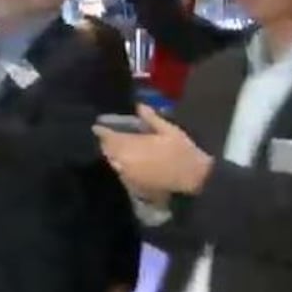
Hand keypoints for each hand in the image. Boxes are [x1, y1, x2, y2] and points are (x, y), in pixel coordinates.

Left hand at [93, 106, 212, 195]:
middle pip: (108, 150)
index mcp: (132, 145)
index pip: (110, 137)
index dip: (102, 131)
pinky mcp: (134, 185)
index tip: (97, 126)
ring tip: (115, 147)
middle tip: (106, 136)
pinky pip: (121, 173)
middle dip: (106, 143)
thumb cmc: (183, 152)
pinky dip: (120, 165)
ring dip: (112, 154)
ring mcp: (129, 174)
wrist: (194, 179)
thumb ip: (151, 118)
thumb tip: (139, 106)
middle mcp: (125, 161)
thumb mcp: (170, 130)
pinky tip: (126, 161)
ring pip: (113, 162)